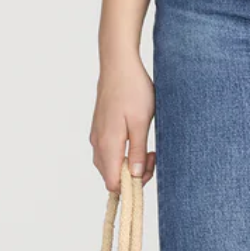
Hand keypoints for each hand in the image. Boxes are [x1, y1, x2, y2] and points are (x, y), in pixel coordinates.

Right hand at [90, 54, 155, 191]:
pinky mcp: (100, 128)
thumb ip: (137, 151)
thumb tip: (134, 176)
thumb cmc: (133, 90)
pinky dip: (123, 153)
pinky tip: (137, 139)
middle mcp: (98, 143)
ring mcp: (97, 135)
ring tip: (148, 148)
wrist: (118, 65)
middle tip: (152, 156)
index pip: (113, 183)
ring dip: (129, 163)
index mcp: (108, 144)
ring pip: (110, 164)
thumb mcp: (141, 122)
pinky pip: (109, 151)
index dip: (132, 185)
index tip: (148, 169)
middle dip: (133, 174)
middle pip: (111, 176)